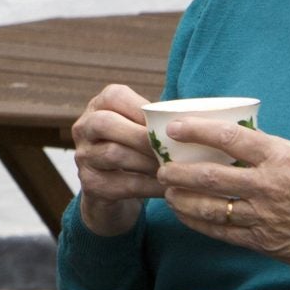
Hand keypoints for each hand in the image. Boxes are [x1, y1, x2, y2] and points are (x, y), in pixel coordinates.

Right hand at [70, 84, 161, 236]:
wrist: (114, 192)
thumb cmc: (138, 151)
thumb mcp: (142, 128)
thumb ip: (160, 119)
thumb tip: (205, 119)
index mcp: (99, 105)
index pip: (115, 97)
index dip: (142, 109)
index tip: (171, 123)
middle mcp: (83, 127)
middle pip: (106, 123)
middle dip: (142, 135)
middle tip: (171, 147)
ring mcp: (84, 157)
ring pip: (114, 154)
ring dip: (149, 162)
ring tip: (176, 168)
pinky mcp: (91, 185)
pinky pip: (123, 184)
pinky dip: (150, 186)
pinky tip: (169, 188)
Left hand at [159, 120, 289, 273]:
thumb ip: (274, 155)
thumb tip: (239, 147)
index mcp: (283, 158)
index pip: (230, 137)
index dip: (197, 130)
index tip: (175, 127)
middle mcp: (270, 185)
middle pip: (209, 175)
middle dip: (178, 172)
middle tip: (161, 167)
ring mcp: (266, 216)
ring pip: (210, 207)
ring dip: (182, 200)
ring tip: (168, 193)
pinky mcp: (266, 242)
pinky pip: (222, 232)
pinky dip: (200, 224)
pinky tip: (187, 217)